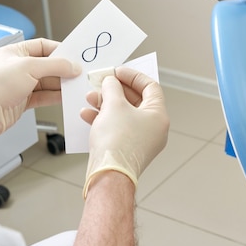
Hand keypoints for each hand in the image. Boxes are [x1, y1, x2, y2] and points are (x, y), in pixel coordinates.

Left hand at [0, 38, 80, 145]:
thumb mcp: (29, 67)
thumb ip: (55, 65)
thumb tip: (72, 66)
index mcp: (15, 52)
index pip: (43, 46)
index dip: (60, 50)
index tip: (74, 56)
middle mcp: (18, 67)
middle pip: (48, 65)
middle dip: (63, 69)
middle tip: (78, 73)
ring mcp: (21, 85)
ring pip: (48, 82)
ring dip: (61, 84)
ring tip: (75, 86)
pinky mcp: (23, 101)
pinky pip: (44, 96)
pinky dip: (56, 96)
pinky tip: (65, 96)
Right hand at [81, 67, 168, 197]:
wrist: (108, 175)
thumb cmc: (117, 142)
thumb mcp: (113, 105)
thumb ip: (112, 87)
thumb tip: (111, 82)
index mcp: (159, 116)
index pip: (150, 87)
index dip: (133, 76)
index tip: (117, 71)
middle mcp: (154, 128)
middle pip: (136, 100)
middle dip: (115, 90)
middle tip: (101, 83)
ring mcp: (142, 140)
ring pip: (124, 114)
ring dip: (106, 104)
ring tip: (90, 98)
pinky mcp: (128, 149)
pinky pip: (118, 128)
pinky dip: (104, 119)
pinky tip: (87, 115)